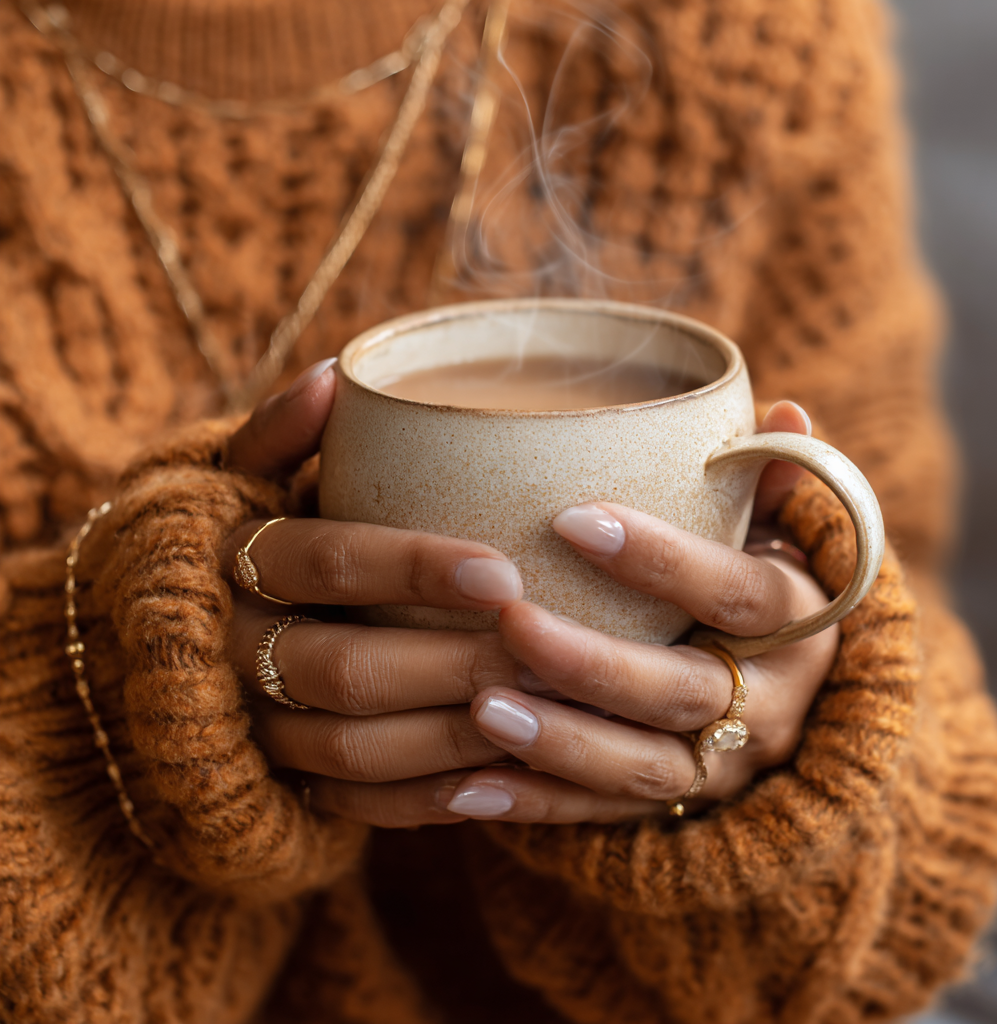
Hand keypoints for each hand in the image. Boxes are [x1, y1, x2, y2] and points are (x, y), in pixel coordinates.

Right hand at [226, 359, 527, 827]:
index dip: (414, 567)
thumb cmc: (238, 533)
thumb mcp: (241, 475)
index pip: (326, 562)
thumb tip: (336, 376)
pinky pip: (351, 807)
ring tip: (546, 714)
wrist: (162, 634)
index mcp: (235, 560)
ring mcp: (252, 725)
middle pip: (347, 667)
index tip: (504, 569)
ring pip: (355, 748)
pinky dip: (428, 800)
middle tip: (550, 655)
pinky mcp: (277, 780)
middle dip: (455, 665)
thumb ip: (282, 431)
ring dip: (457, 737)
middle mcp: (234, 649)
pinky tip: (501, 779)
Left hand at [228, 367, 832, 827]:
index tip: (571, 519)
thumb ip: (775, 478)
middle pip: (683, 692)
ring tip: (480, 710)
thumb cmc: (762, 588)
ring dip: (561, 742)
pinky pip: (604, 817)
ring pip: (644, 768)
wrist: (794, 700)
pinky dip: (536, 804)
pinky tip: (466, 789)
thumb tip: (785, 408)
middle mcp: (769, 702)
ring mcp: (721, 765)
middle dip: (594, 663)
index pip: (738, 592)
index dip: (662, 560)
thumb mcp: (783, 536)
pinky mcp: (673, 805)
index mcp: (797, 623)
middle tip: (510, 620)